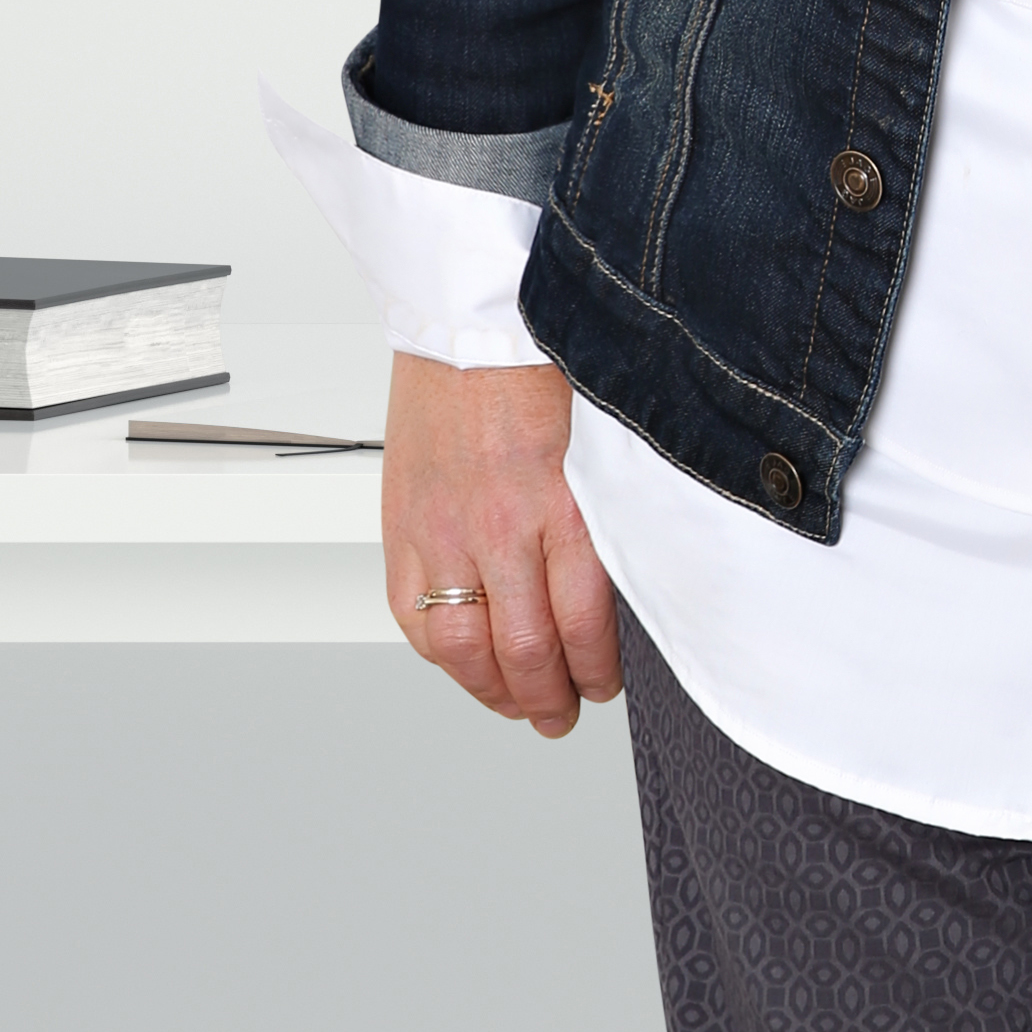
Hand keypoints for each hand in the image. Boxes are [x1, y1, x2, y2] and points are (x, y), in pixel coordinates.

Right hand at [381, 352, 620, 736]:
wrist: (466, 318)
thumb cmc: (539, 364)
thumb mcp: (599, 439)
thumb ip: (607, 511)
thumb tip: (627, 579)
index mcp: (561, 502)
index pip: (583, 623)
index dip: (597, 670)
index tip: (604, 684)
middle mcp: (500, 525)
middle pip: (526, 649)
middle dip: (550, 697)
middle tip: (563, 713)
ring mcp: (444, 530)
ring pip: (465, 648)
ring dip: (494, 690)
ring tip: (516, 704)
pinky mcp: (404, 526)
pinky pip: (415, 614)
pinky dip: (440, 653)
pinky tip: (463, 662)